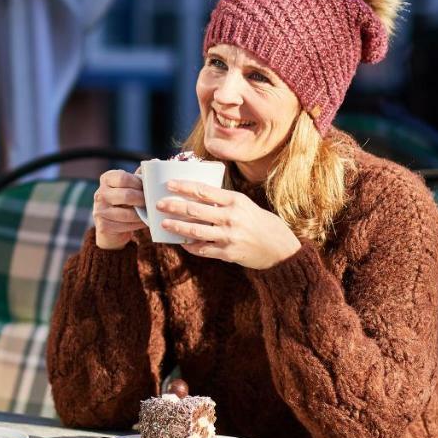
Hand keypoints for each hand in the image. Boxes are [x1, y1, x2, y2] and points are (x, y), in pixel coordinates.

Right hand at [92, 169, 146, 249]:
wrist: (112, 228)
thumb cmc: (125, 203)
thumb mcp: (131, 187)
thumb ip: (140, 176)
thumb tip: (154, 162)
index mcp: (106, 179)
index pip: (123, 178)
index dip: (138, 183)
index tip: (147, 189)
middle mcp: (100, 193)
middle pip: (126, 195)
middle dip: (142, 200)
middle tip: (152, 203)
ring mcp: (99, 210)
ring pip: (127, 213)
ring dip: (142, 215)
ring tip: (149, 213)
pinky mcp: (102, 226)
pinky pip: (125, 226)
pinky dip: (137, 225)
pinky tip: (142, 222)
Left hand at [155, 180, 301, 269]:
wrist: (280, 248)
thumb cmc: (259, 223)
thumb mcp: (245, 205)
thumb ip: (223, 201)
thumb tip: (196, 194)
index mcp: (235, 201)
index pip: (204, 190)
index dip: (184, 186)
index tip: (169, 184)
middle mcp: (231, 217)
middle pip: (195, 210)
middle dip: (174, 206)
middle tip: (158, 204)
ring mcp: (229, 236)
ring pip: (196, 231)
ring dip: (177, 227)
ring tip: (164, 223)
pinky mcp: (228, 253)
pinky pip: (203, 249)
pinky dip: (190, 246)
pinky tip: (181, 242)